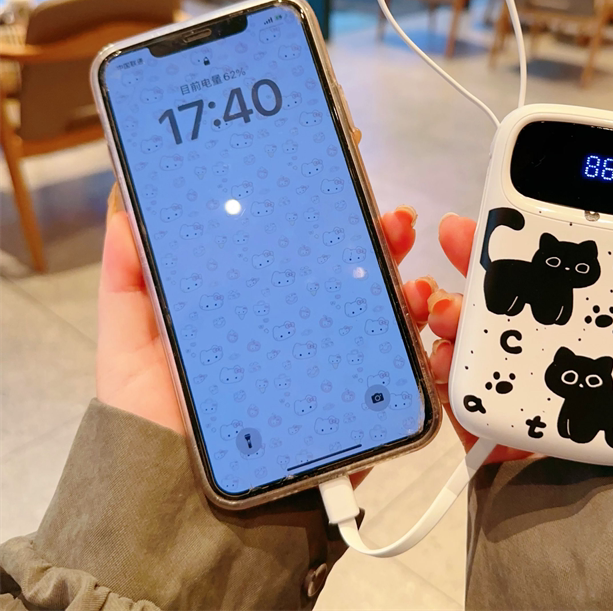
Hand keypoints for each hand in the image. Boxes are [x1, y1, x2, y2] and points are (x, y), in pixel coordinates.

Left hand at [97, 185, 435, 484]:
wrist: (188, 517)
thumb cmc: (156, 426)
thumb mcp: (130, 347)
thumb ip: (128, 282)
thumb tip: (126, 205)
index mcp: (254, 309)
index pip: (291, 249)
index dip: (312, 208)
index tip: (328, 166)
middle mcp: (299, 330)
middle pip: (344, 272)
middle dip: (368, 229)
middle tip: (378, 203)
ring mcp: (332, 365)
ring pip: (379, 309)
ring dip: (398, 269)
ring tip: (398, 240)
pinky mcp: (358, 405)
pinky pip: (399, 365)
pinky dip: (416, 332)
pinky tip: (413, 306)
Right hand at [426, 213, 612, 464]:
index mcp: (607, 350)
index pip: (568, 283)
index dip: (538, 244)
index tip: (515, 212)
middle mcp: (561, 371)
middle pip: (512, 306)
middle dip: (479, 267)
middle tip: (454, 236)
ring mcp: (526, 404)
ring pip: (476, 345)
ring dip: (449, 313)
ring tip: (439, 302)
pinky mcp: (497, 442)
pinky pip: (460, 399)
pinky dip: (440, 370)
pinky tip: (438, 351)